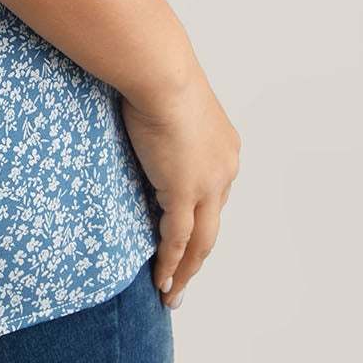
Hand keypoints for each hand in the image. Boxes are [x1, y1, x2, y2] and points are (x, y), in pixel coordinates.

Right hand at [121, 66, 240, 309]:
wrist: (160, 71)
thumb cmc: (156, 71)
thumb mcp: (166, 103)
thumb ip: (160, 123)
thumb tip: (139, 123)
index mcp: (224, 148)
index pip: (212, 195)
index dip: (198, 219)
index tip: (184, 238)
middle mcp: (224, 170)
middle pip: (212, 225)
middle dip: (197, 257)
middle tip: (182, 280)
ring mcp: (207, 184)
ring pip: (201, 241)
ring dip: (185, 269)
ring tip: (171, 292)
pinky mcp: (185, 192)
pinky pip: (178, 237)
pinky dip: (170, 261)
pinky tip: (160, 279)